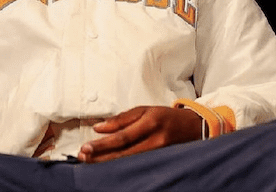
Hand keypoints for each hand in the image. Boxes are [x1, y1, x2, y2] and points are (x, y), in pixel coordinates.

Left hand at [77, 106, 201, 162]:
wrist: (191, 128)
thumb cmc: (166, 117)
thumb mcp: (145, 110)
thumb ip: (122, 119)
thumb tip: (99, 128)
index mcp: (150, 122)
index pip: (122, 136)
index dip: (103, 144)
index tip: (87, 147)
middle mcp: (155, 140)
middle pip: (123, 153)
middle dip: (101, 156)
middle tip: (84, 157)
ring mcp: (158, 154)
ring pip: (128, 162)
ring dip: (107, 162)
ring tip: (90, 161)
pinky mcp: (158, 162)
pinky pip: (135, 165)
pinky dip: (119, 165)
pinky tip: (107, 166)